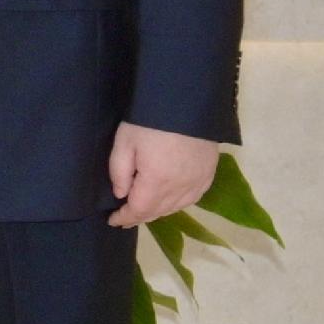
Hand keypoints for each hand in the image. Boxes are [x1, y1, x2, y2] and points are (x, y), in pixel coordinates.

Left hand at [109, 122, 223, 229]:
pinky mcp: (209, 172)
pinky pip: (194, 197)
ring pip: (177, 206)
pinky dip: (179, 203)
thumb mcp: (124, 143)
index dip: (125, 218)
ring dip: (159, 211)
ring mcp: (198, 180)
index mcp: (157, 181)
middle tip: (126, 218)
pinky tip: (172, 201)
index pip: (139, 210)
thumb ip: (119, 172)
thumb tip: (121, 195)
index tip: (113, 221)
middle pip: (158, 211)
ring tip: (145, 211)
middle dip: (140, 216)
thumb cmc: (149, 122)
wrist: (186, 103)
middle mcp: (180, 187)